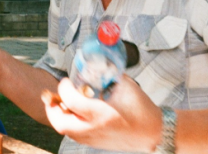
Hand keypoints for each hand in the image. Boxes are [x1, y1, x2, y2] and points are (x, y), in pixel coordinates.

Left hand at [42, 76, 162, 152]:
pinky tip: (73, 113)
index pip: (71, 101)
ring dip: (59, 116)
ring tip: (62, 103)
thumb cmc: (143, 110)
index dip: (64, 88)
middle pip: (61, 122)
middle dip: (52, 107)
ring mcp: (94, 139)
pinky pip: (74, 135)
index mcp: (102, 114)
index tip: (67, 81)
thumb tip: (96, 64)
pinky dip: (68, 123)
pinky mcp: (95, 143)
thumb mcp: (126, 86)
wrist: (155, 133)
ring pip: (65, 130)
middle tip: (53, 96)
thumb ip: (109, 74)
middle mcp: (95, 129)